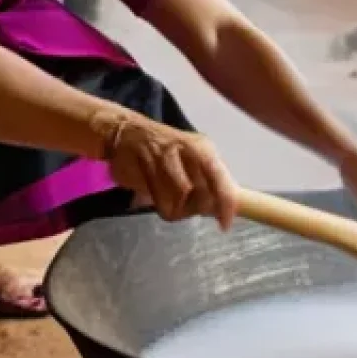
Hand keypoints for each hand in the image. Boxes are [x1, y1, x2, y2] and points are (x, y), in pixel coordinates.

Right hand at [106, 117, 238, 228]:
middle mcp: (187, 150)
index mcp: (205, 148)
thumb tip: (228, 208)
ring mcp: (164, 158)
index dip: (225, 204)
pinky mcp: (145, 169)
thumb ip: (212, 180)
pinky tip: (162, 199)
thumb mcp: (196, 157)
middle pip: (201, 193)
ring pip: (181, 198)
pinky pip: (161, 202)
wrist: (128, 133)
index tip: (224, 224)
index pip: (220, 179)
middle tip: (192, 205)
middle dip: (199, 207)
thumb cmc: (168, 149)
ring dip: (181, 208)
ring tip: (176, 201)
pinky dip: (165, 208)